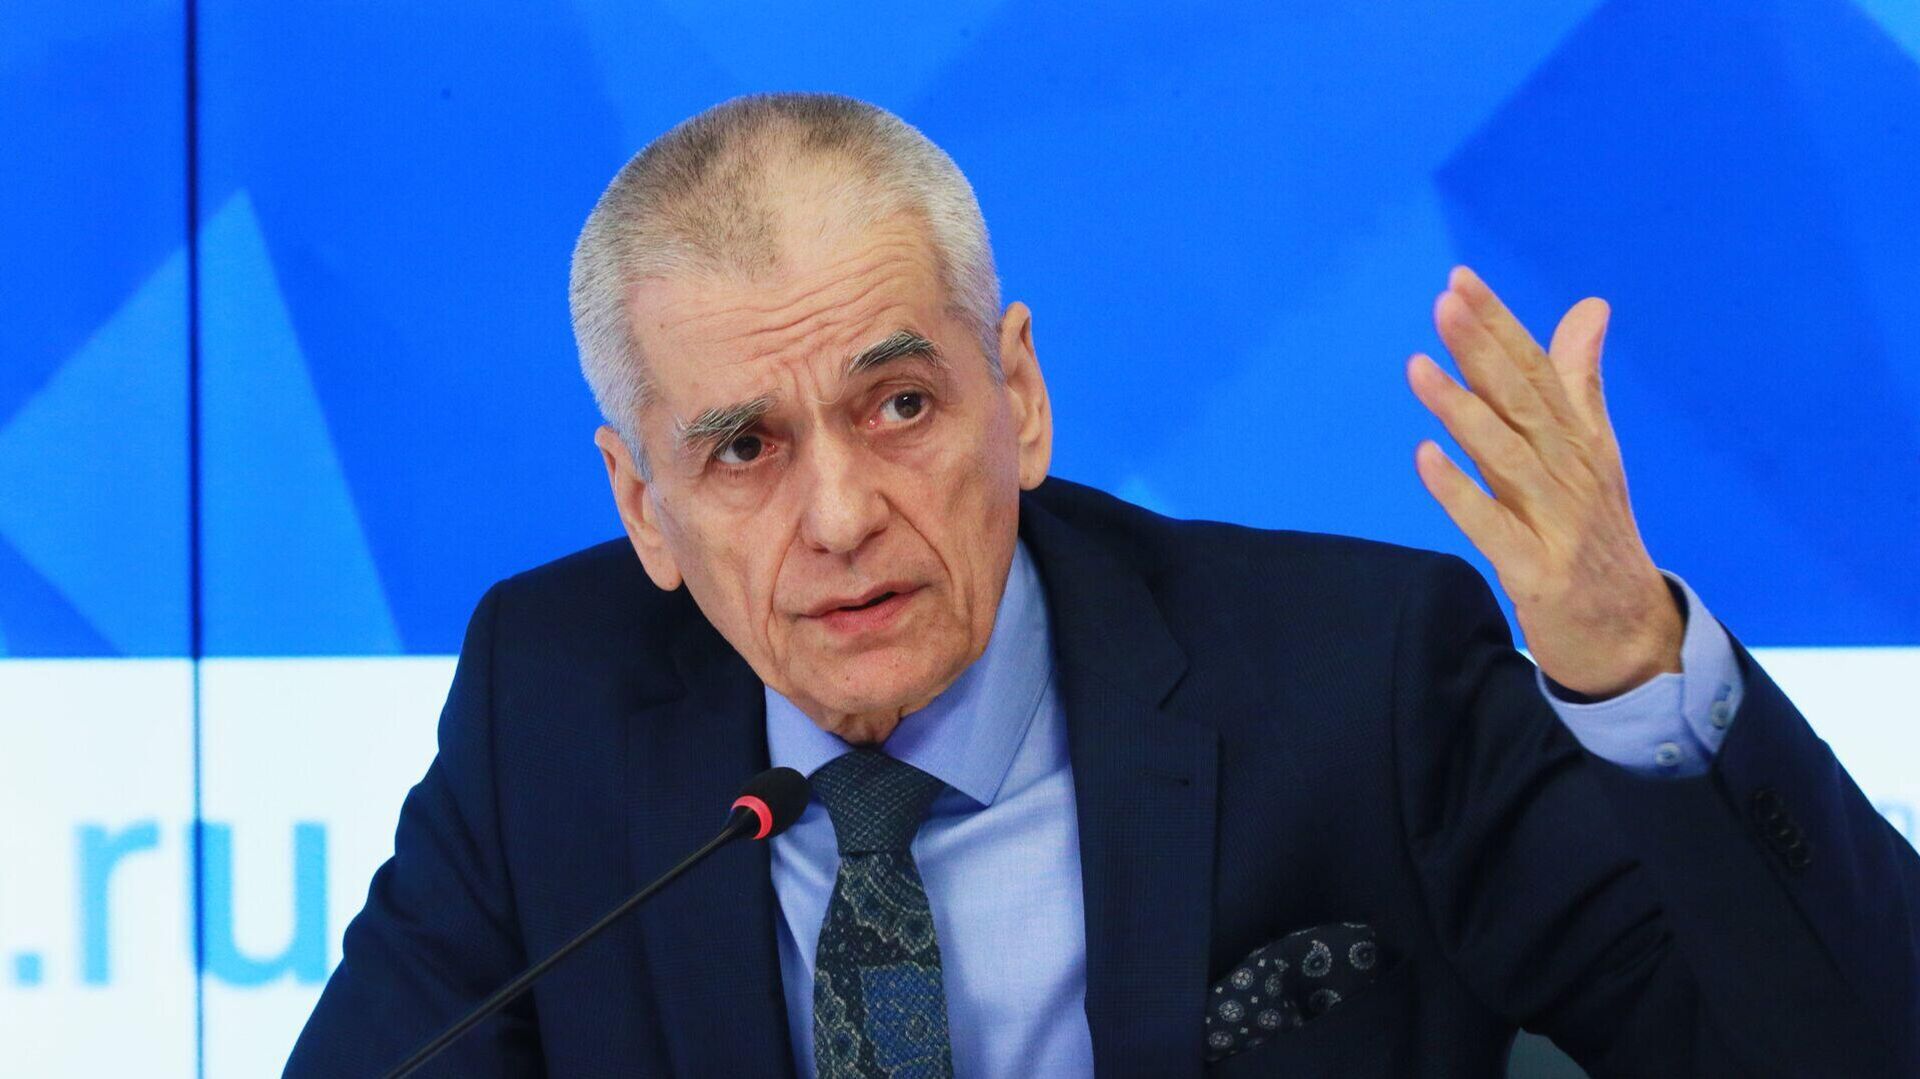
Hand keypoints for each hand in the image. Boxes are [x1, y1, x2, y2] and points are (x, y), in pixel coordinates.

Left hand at [1406, 266, 1681, 698]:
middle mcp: (1572, 471)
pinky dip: (1460, 492)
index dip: (1499, 325)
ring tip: (1420, 366)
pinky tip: (1425, 457)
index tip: (1460, 280)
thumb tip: (1589, 307)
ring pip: (1506, 456)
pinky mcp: (1538, 571)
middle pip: (1523, 402)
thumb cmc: (1599, 536)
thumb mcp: (1594, 454)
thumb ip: (1580, 382)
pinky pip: (1493, 525)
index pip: (1538, 370)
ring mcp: (1558, 521)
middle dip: (1484, 349)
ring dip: (1463, 409)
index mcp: (1581, 439)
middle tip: (1445, 304)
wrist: (1633, 637)